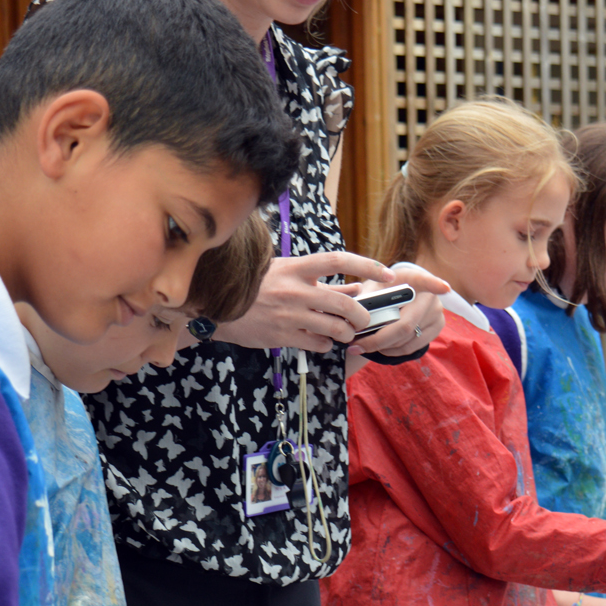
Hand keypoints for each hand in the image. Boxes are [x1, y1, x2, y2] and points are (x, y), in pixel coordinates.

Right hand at [215, 251, 393, 351]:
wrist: (218, 307)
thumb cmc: (255, 287)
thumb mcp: (286, 274)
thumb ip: (320, 283)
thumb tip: (355, 290)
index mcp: (297, 268)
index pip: (339, 261)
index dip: (367, 265)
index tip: (387, 273)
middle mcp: (295, 290)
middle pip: (345, 305)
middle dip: (362, 316)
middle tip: (363, 320)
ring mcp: (289, 314)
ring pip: (335, 328)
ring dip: (346, 333)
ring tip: (344, 333)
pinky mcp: (283, 335)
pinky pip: (318, 343)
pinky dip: (326, 344)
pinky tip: (321, 340)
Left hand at [348, 266, 450, 358]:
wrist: (398, 297)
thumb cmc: (382, 291)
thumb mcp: (372, 288)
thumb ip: (365, 298)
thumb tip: (355, 315)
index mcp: (413, 278)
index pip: (425, 280)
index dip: (435, 284)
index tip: (445, 288)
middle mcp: (429, 295)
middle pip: (405, 324)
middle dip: (377, 339)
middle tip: (355, 347)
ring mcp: (437, 312)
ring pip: (406, 339)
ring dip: (382, 346)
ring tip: (363, 345)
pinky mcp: (437, 327)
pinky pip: (412, 346)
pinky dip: (393, 351)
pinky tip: (381, 346)